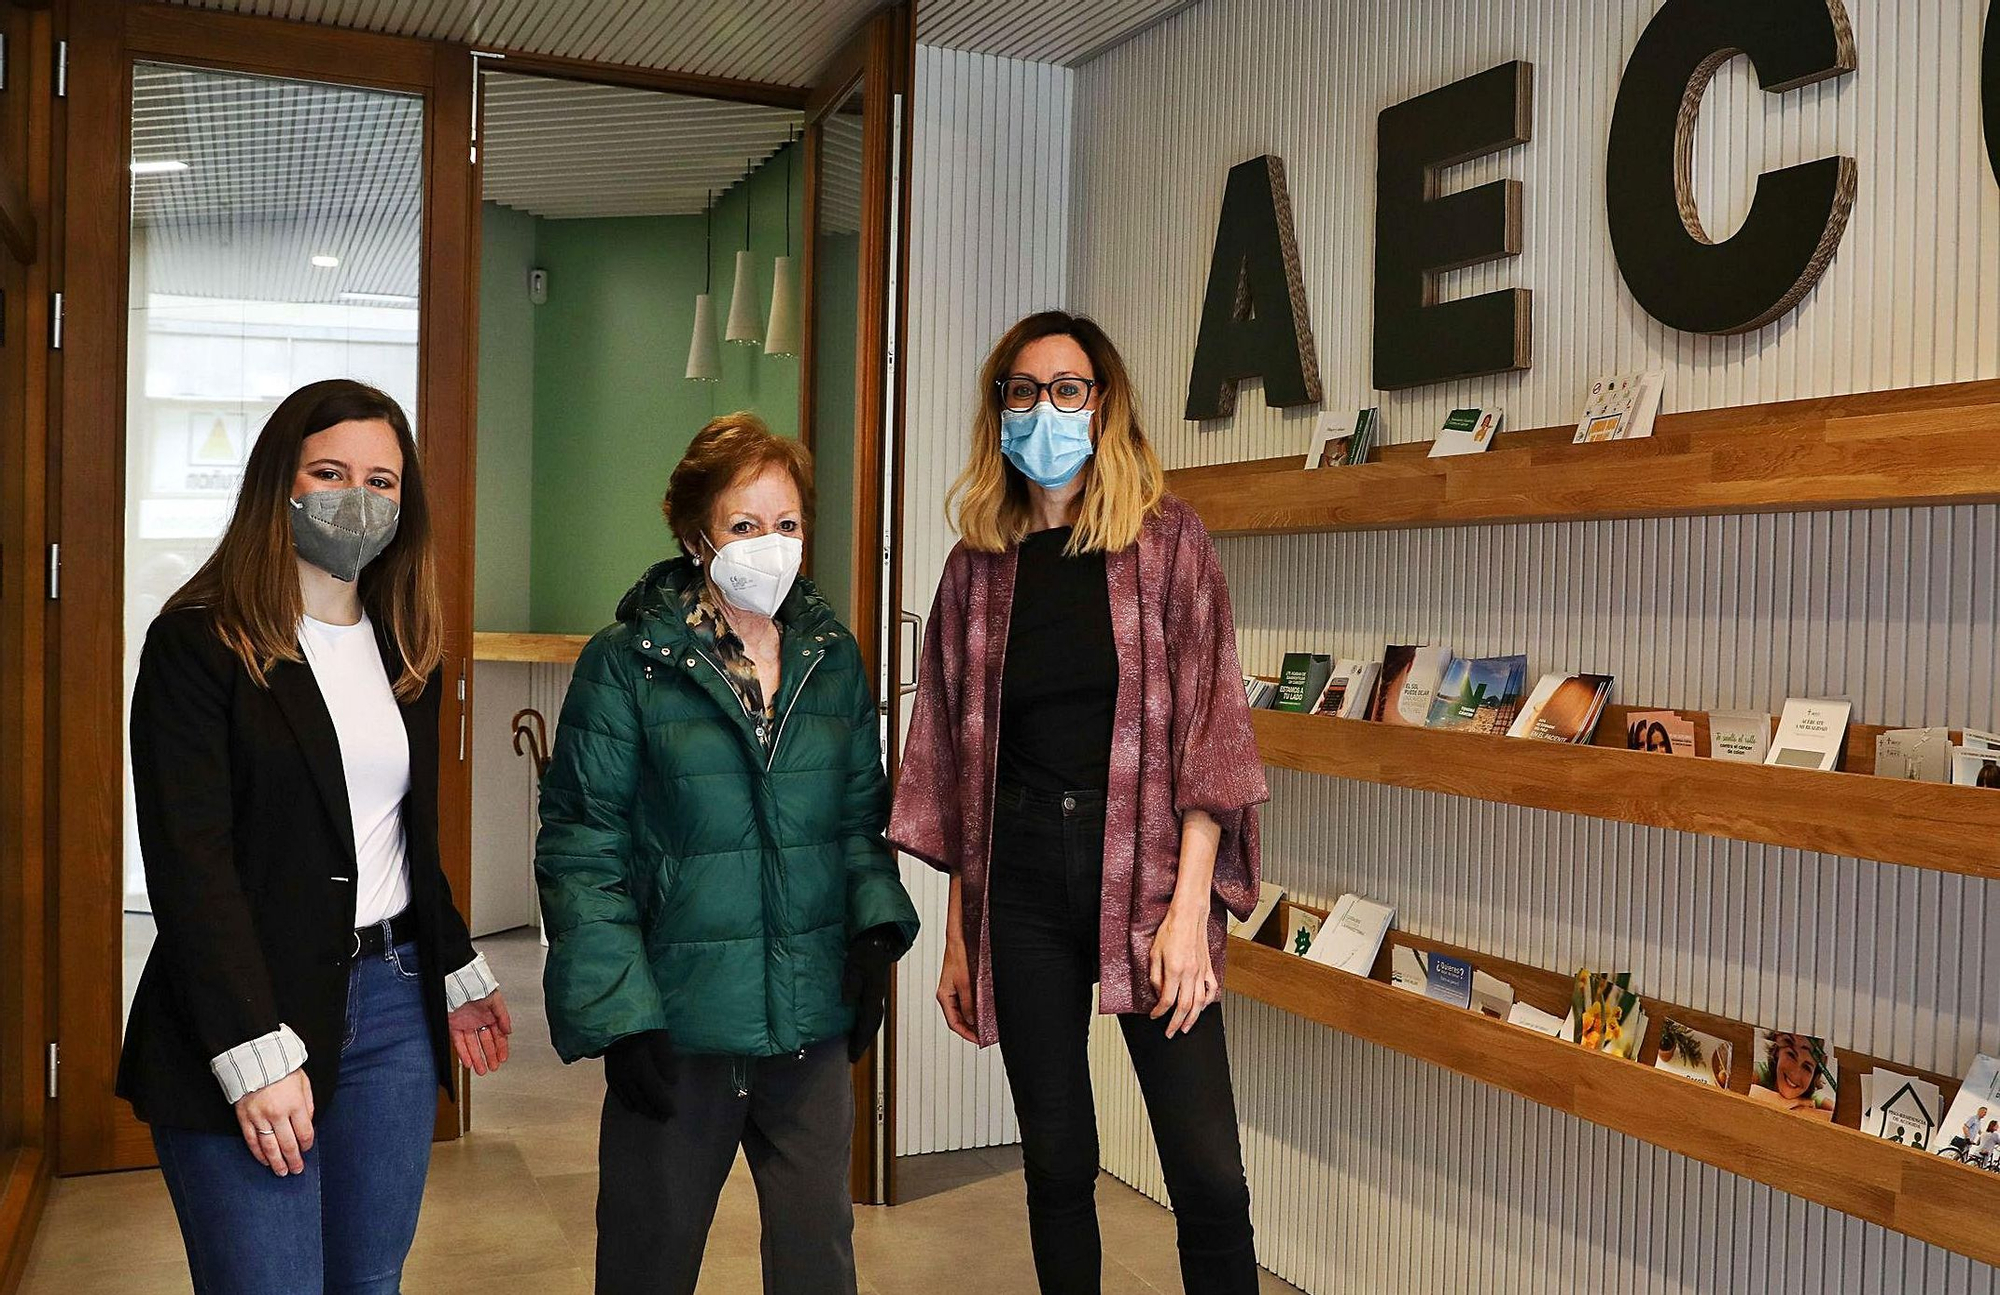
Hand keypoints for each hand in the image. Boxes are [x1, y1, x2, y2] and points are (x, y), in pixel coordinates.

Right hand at [235, 1070, 314, 1176]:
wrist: (254, 1058)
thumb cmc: (283, 1069)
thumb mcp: (303, 1082)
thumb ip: (308, 1103)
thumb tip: (309, 1123)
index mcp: (295, 1104)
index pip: (304, 1133)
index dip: (307, 1145)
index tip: (306, 1149)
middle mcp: (278, 1113)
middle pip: (288, 1144)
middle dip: (294, 1160)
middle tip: (297, 1170)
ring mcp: (259, 1117)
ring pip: (269, 1147)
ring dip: (277, 1162)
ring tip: (282, 1172)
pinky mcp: (244, 1118)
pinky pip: (252, 1141)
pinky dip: (258, 1154)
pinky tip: (265, 1161)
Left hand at [449, 989, 513, 1075]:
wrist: (460, 982)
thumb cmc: (478, 986)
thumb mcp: (496, 1001)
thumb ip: (503, 1017)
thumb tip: (509, 1031)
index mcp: (490, 1015)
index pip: (498, 1035)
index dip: (501, 1048)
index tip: (502, 1058)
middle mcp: (478, 1021)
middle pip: (485, 1043)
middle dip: (490, 1056)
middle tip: (493, 1067)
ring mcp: (466, 1025)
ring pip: (472, 1045)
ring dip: (477, 1058)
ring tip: (481, 1069)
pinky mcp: (454, 1026)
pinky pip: (459, 1043)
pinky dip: (463, 1053)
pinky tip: (468, 1062)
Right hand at [604, 1030, 676, 1120]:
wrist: (612, 1016)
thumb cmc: (640, 1023)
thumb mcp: (659, 1035)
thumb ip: (666, 1059)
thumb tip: (672, 1081)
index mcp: (639, 1065)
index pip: (654, 1092)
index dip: (663, 1104)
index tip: (673, 1113)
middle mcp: (625, 1074)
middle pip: (641, 1099)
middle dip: (653, 1111)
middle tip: (663, 1119)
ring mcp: (615, 1074)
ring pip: (628, 1099)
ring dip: (641, 1109)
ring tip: (651, 1114)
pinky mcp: (609, 1071)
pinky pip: (618, 1093)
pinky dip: (627, 1102)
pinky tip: (632, 1105)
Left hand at [842, 927, 899, 1061]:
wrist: (879, 936)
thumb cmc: (867, 948)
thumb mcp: (855, 965)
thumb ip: (851, 984)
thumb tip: (848, 1003)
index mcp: (874, 994)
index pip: (868, 1024)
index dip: (860, 1040)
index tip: (852, 1055)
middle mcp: (877, 996)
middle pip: (872, 1024)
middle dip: (863, 1040)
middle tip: (854, 1053)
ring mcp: (876, 992)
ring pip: (872, 1018)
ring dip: (865, 1031)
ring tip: (855, 1041)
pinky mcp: (873, 986)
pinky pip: (870, 1009)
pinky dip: (864, 1020)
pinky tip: (857, 1019)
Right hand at [936, 938, 978, 1043]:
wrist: (958, 939)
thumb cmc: (958, 956)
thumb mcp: (965, 983)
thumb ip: (968, 1003)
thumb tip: (972, 1020)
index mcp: (944, 996)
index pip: (953, 1022)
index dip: (966, 1033)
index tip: (977, 1040)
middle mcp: (947, 995)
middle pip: (957, 1019)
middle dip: (970, 1029)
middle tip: (983, 1036)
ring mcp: (953, 991)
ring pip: (962, 1012)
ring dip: (973, 1020)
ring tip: (985, 1027)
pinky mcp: (960, 985)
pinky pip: (966, 1002)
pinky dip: (974, 1009)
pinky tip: (983, 1012)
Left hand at [1148, 903, 1216, 1038]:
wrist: (1188, 916)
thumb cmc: (1170, 931)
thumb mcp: (1154, 953)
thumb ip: (1155, 976)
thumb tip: (1158, 993)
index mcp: (1175, 970)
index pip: (1167, 1000)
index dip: (1159, 1012)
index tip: (1154, 1016)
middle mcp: (1190, 973)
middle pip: (1184, 1007)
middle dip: (1176, 1023)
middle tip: (1170, 1032)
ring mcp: (1202, 972)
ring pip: (1200, 1003)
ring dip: (1193, 1019)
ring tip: (1186, 1027)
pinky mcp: (1208, 968)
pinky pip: (1212, 989)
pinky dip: (1208, 1002)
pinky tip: (1203, 1007)